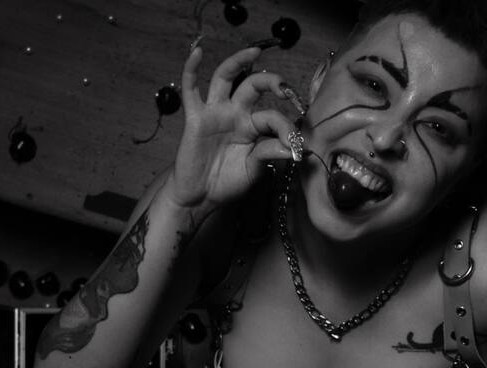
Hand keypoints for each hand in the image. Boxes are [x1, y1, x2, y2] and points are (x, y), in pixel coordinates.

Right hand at [170, 46, 293, 208]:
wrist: (200, 197)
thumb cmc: (227, 182)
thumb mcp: (253, 170)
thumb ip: (269, 155)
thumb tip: (293, 147)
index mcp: (253, 126)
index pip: (272, 117)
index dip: (286, 128)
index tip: (295, 147)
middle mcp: (236, 114)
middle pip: (254, 86)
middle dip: (271, 82)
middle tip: (285, 88)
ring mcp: (215, 113)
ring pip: (226, 78)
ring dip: (238, 61)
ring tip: (253, 50)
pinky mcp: (195, 117)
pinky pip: (191, 90)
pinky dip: (191, 69)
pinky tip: (197, 52)